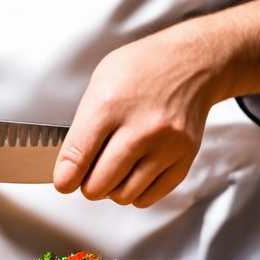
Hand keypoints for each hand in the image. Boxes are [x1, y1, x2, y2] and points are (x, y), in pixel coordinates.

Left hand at [53, 26, 220, 206]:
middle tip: (91, 172)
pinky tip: (134, 173)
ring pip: (123, 196)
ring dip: (113, 189)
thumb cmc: (143, 69)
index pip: (76, 160)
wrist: (195, 62)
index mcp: (110, 106)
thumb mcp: (99, 83)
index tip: (65, 180)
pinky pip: (149, 197)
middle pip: (98, 186)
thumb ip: (81, 128)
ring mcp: (167, 145)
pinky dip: (136, 192)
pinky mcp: (185, 158)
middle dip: (87, 184)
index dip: (64, 178)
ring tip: (115, 169)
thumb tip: (68, 171)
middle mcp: (141, 128)